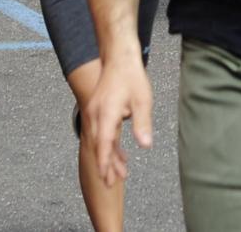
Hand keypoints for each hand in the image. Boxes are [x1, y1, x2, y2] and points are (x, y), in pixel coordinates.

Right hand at [84, 54, 154, 186]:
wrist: (119, 56)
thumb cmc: (131, 76)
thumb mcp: (142, 100)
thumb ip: (142, 123)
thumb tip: (145, 146)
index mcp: (106, 114)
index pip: (103, 143)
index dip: (104, 162)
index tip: (105, 178)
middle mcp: (96, 114)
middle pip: (99, 146)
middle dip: (105, 165)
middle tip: (111, 184)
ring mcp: (95, 112)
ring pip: (100, 140)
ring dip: (109, 156)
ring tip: (120, 174)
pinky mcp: (98, 110)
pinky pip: (101, 132)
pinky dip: (110, 145)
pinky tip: (120, 154)